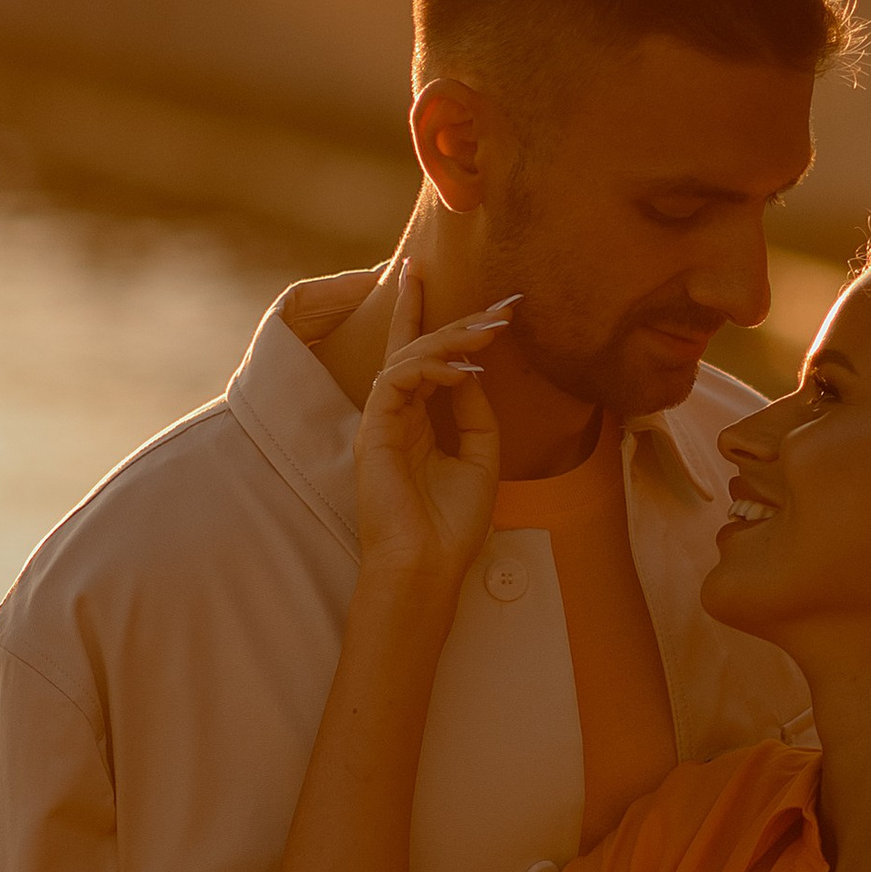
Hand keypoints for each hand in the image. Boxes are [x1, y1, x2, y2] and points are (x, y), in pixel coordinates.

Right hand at [353, 270, 511, 595]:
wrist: (428, 566)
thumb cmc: (451, 524)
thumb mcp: (480, 456)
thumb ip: (476, 411)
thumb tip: (472, 368)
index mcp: (416, 422)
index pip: (427, 361)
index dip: (450, 326)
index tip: (491, 305)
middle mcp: (395, 416)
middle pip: (416, 349)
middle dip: (453, 320)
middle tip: (498, 307)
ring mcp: (381, 422)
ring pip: (408, 358)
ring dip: (449, 340)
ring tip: (488, 332)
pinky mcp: (373, 432)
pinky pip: (396, 381)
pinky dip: (429, 368)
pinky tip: (462, 371)